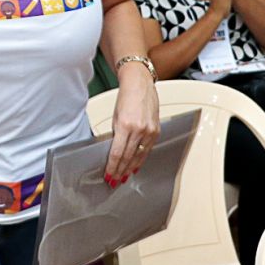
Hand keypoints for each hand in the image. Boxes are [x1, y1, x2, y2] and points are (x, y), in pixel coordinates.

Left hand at [104, 66, 160, 183]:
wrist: (140, 84)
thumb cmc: (126, 97)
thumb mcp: (115, 116)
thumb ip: (116, 134)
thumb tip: (115, 152)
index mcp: (125, 125)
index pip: (117, 153)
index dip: (112, 167)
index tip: (108, 175)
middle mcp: (139, 129)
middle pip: (128, 157)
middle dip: (120, 171)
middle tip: (114, 180)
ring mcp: (149, 131)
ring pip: (139, 156)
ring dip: (130, 168)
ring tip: (123, 177)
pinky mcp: (156, 130)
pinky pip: (147, 149)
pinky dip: (141, 159)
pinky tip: (136, 166)